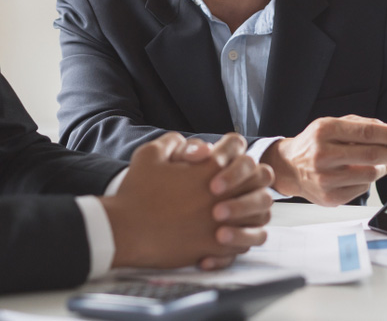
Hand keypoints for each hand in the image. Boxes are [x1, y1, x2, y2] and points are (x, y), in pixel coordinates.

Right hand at [102, 133, 269, 269]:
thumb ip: (173, 142)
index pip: (238, 146)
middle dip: (252, 175)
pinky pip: (245, 242)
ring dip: (254, 207)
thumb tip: (190, 144)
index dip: (232, 147)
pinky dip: (241, 237)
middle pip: (260, 177)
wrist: (125, 230)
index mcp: (209, 168)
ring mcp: (222, 221)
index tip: (221, 155)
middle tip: (240, 180)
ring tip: (240, 208)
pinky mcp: (215, 246)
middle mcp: (222, 194)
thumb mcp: (149, 154)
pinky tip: (227, 234)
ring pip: (261, 212)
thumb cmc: (135, 192)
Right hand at [262, 115, 386, 206]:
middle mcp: (323, 155)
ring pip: (370, 175)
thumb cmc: (315, 143)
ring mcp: (325, 179)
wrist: (289, 167)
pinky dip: (367, 180)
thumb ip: (362, 126)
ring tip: (384, 162)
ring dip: (384, 168)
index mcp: (325, 131)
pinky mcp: (329, 198)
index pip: (366, 132)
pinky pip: (361, 189)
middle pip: (372, 156)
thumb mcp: (333, 125)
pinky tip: (358, 174)